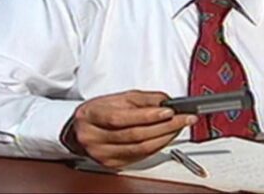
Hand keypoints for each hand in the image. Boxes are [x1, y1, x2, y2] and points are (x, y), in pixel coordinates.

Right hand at [61, 89, 196, 168]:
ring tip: (179, 127)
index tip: (169, 111)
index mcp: (91, 116)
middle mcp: (94, 137)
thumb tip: (165, 101)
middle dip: (164, 127)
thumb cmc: (97, 112)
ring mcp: (102, 153)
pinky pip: (140, 157)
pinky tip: (166, 137)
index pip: (122, 118)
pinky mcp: (112, 164)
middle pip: (134, 135)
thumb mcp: (116, 98)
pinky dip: (157, 147)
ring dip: (164, 138)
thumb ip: (142, 99)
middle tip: (184, 119)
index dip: (148, 115)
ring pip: (140, 148)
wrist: (79, 131)